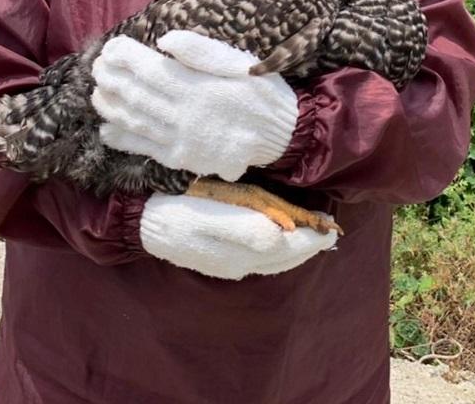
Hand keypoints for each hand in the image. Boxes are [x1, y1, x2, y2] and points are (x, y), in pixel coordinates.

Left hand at [91, 31, 297, 180]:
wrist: (282, 136)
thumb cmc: (262, 93)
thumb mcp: (239, 62)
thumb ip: (201, 51)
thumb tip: (164, 39)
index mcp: (197, 88)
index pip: (150, 70)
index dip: (125, 58)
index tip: (111, 46)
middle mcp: (184, 116)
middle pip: (136, 95)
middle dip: (112, 78)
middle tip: (97, 65)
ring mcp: (181, 141)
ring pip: (135, 122)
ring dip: (111, 106)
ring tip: (96, 92)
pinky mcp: (182, 159)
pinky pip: (146, 149)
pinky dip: (124, 140)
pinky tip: (107, 130)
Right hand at [140, 192, 337, 279]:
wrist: (142, 220)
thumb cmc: (179, 209)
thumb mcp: (213, 213)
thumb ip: (248, 228)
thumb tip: (283, 236)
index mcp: (239, 252)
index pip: (287, 248)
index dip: (311, 238)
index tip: (332, 227)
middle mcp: (237, 264)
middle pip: (283, 259)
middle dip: (308, 247)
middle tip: (330, 233)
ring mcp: (226, 264)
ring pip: (272, 262)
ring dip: (294, 252)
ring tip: (312, 239)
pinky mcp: (216, 259)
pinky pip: (257, 260)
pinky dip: (276, 253)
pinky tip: (278, 243)